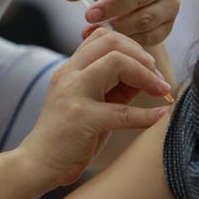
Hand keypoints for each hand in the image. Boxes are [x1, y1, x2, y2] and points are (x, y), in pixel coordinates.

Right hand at [18, 28, 170, 186]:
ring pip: (116, 62)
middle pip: (111, 42)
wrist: (38, 162)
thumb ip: (113, 86)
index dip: (131, 46)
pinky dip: (147, 114)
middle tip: (158, 78)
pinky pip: (122, 111)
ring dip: (146, 75)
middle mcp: (70, 74)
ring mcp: (74, 93)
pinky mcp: (82, 118)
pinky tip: (161, 116)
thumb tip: (148, 76)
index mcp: (71, 68)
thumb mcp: (88, 102)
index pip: (103, 36)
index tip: (148, 67)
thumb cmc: (67, 135)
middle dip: (142, 56)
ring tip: (161, 91)